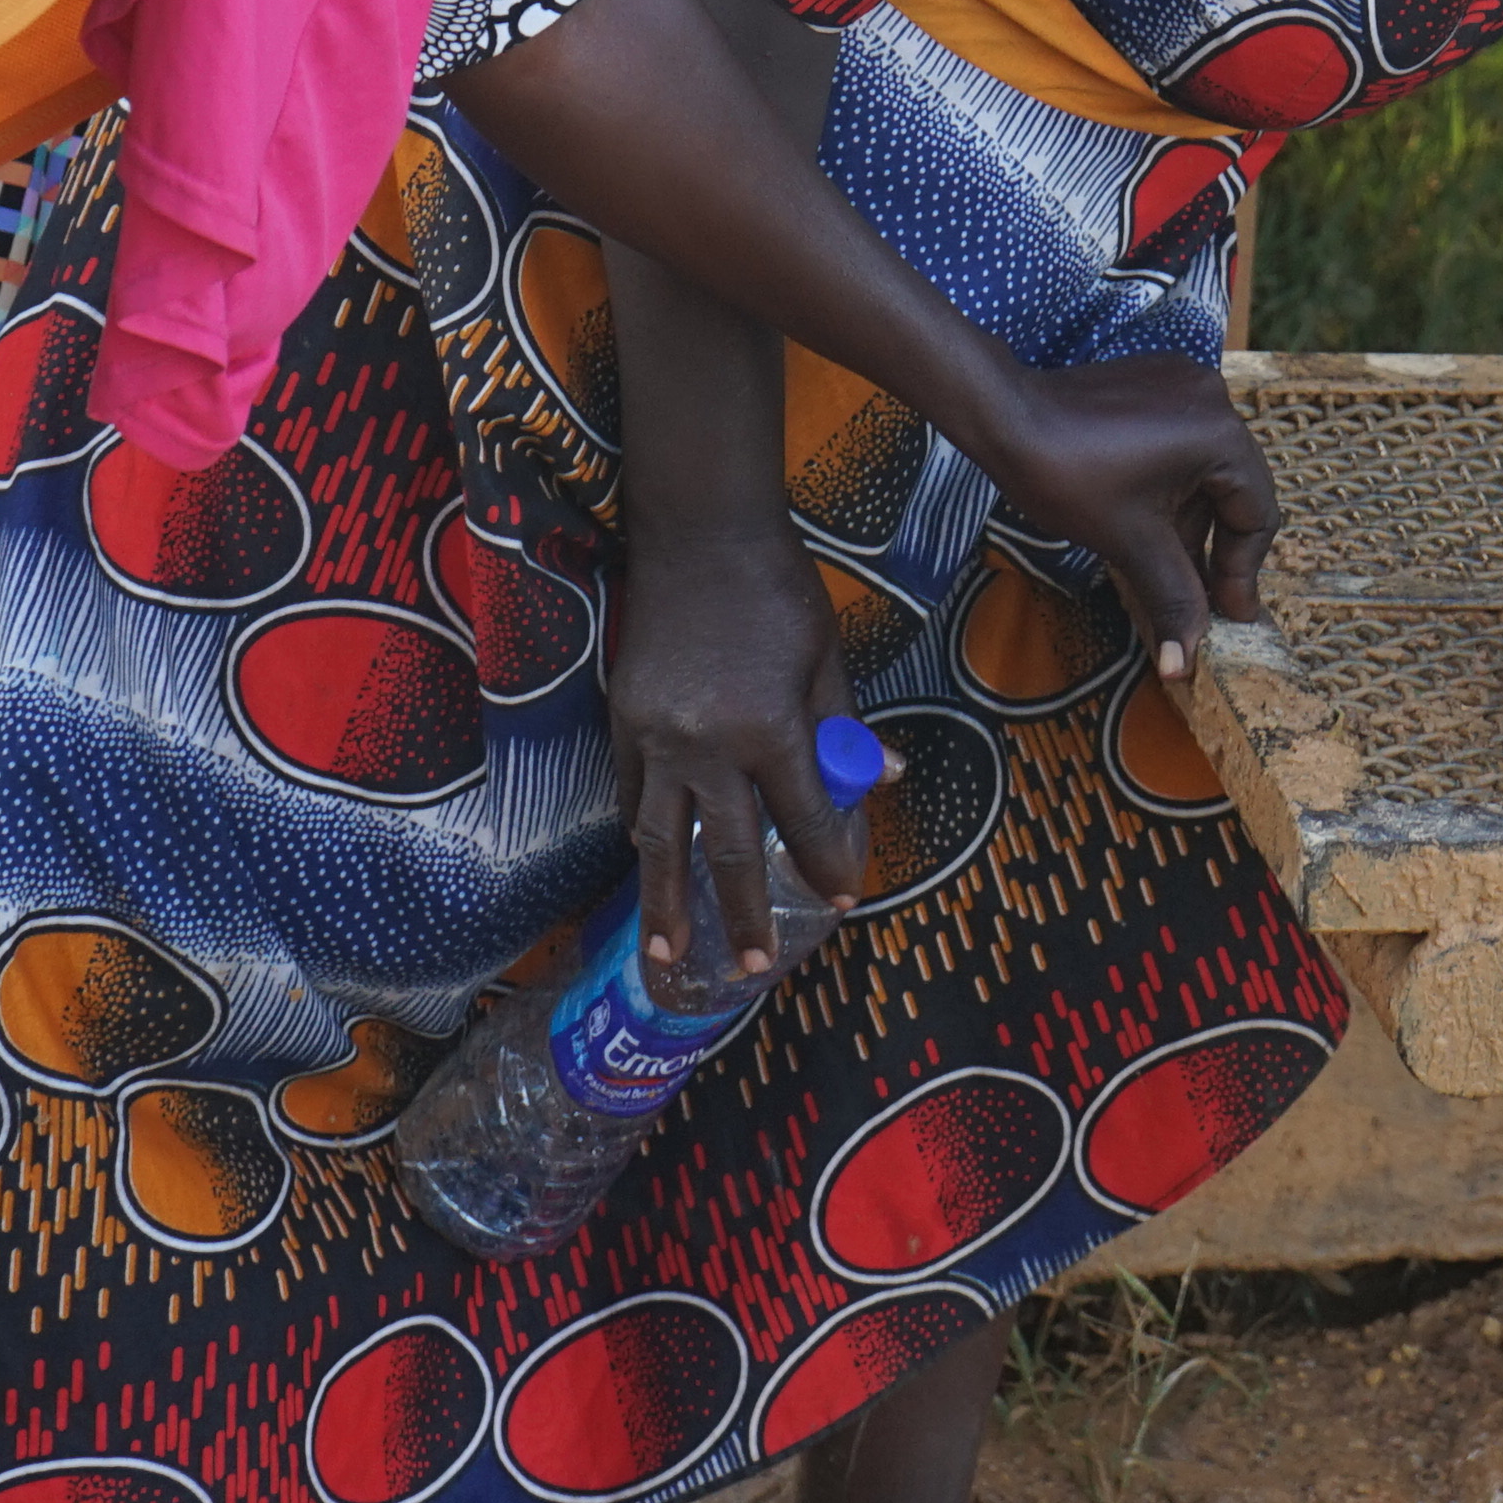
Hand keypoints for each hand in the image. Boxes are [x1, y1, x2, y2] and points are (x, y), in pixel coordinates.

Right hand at [608, 505, 870, 975]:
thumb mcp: (827, 657)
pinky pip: (630, 794)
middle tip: (752, 967)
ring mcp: (655, 737)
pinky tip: (648, 865)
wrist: (698, 535)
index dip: (825, 863)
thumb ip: (845, 728)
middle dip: (742, 914)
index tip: (840, 901)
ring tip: (669, 953)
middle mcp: (707, 745)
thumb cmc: (777, 590)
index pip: (804, 818)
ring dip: (666, 901)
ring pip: (657, 838)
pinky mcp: (623, 721)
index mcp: (769, 728)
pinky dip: (641, 834)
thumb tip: (880, 781)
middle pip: (726, 849)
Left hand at [965, 353, 1274, 676]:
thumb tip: (1182, 668)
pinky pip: (1182, 445)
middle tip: (1203, 601)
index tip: (1228, 616)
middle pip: (1236, 492)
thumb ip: (1172, 600)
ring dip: (1190, 521)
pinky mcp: (1156, 381)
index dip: (1241, 572)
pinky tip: (1146, 522)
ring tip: (1165, 568)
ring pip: (1207, 471)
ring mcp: (1184, 384)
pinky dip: (1172, 486)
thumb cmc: (1067, 476)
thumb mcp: (1130, 543)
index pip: (1256, 515)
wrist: (1003, 417)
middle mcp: (1213, 400)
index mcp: (1220, 435)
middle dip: (1215, 549)